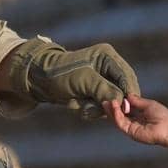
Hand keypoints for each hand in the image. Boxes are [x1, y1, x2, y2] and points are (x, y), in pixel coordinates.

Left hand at [0, 38, 138, 106]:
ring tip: (81, 106)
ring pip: (112, 102)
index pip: (127, 77)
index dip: (128, 94)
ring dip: (97, 109)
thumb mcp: (84, 80)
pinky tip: (79, 106)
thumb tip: (124, 103)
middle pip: (122, 92)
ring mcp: (102, 81)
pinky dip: (91, 110)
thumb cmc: (60, 74)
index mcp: (107, 56)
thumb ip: (105, 90)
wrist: (39, 80)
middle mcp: (108, 67)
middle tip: (96, 110)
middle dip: (109, 103)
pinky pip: (101, 107)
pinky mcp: (95, 92)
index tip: (125, 110)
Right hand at [105, 95, 167, 151]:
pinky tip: (114, 106)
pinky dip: (116, 115)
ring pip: (119, 119)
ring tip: (109, 101)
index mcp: (141, 114)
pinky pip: (121, 123)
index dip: (121, 102)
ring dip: (113, 110)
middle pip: (121, 114)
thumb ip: (137, 101)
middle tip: (106, 99)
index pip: (128, 108)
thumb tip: (128, 95)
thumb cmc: (162, 116)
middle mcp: (136, 121)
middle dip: (113, 107)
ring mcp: (132, 127)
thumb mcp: (149, 104)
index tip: (115, 95)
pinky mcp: (130, 132)